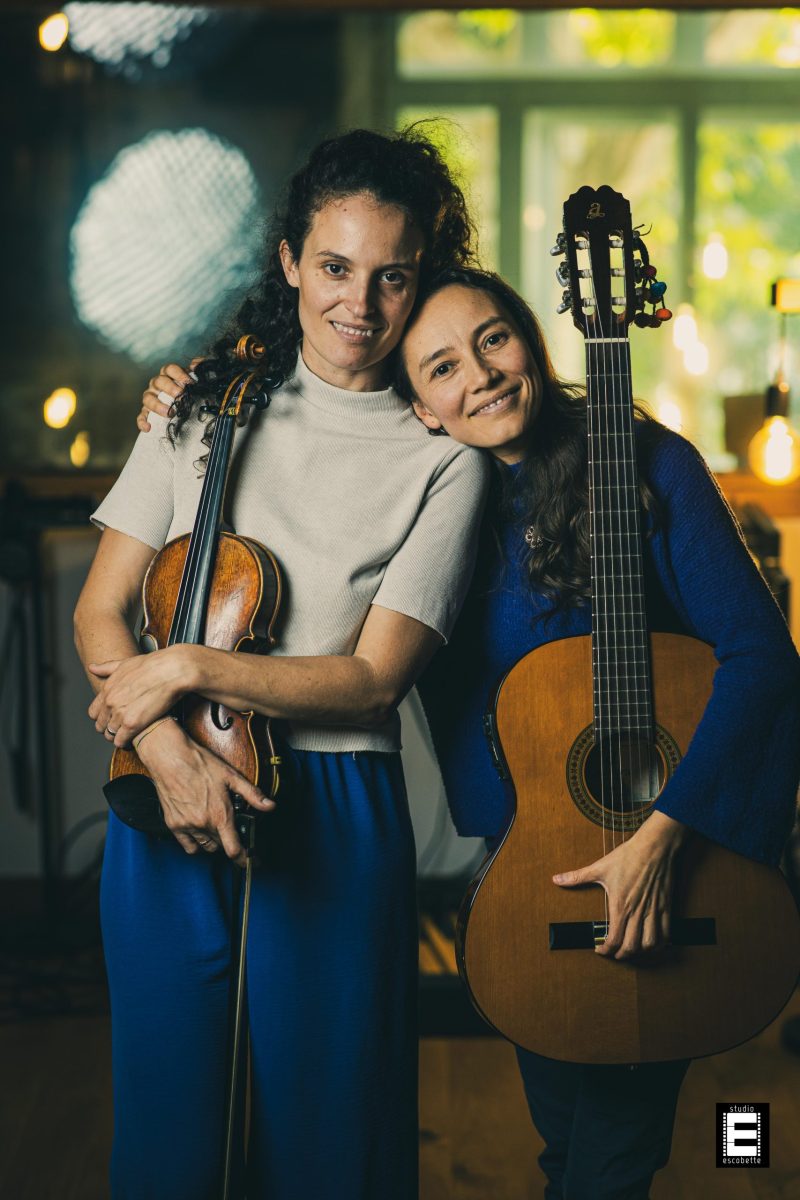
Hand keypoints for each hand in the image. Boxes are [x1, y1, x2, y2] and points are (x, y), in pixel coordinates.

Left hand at [88, 645, 193, 744]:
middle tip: (121, 728)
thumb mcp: (126, 663)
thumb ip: (107, 668)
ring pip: (110, 735)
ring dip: (117, 736)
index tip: (111, 719)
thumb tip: (92, 668)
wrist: (171, 671)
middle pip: (100, 725)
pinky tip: (133, 739)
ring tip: (128, 735)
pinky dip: (125, 743)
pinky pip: (120, 741)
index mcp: (107, 689)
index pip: (94, 712)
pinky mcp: (132, 724)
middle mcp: (110, 702)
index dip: (102, 718)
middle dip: (109, 728)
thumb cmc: (153, 665)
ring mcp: (120, 714)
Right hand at [136, 719, 273, 866]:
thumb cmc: (200, 764)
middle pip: (221, 847)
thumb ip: (252, 795)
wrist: (170, 758)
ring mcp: (187, 826)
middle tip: (233, 832)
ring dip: (214, 842)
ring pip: (205, 847)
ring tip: (217, 827)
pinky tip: (201, 831)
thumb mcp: (231, 776)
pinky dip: (196, 843)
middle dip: (230, 842)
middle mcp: (203, 824)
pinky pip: (188, 845)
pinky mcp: (173, 824)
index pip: (234, 850)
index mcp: (220, 815)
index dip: (245, 859)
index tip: (251, 862)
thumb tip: (270, 806)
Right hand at [138, 360, 201, 432]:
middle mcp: (157, 385)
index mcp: (168, 375)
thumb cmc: (190, 390)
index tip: (189, 382)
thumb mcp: (197, 378)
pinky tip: (148, 428)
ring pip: (148, 398)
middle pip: (159, 382)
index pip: (169, 369)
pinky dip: (142, 421)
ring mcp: (151, 398)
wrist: (187, 405)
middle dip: (169, 388)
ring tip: (168, 413)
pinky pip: (141, 416)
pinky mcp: (147, 412)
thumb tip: (195, 365)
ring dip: (157, 405)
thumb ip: (199, 368)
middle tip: (180, 394)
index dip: (178, 374)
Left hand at [553, 812, 688, 959]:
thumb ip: (577, 877)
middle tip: (614, 952)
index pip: (614, 940)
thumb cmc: (628, 856)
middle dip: (622, 955)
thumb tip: (557, 879)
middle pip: (632, 947)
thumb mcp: (600, 867)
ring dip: (641, 952)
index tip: (600, 949)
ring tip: (633, 949)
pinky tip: (652, 943)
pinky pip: (666, 934)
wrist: (654, 847)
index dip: (607, 950)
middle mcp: (637, 912)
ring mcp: (653, 911)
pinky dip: (660, 944)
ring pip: (651, 944)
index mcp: (620, 906)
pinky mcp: (665, 907)